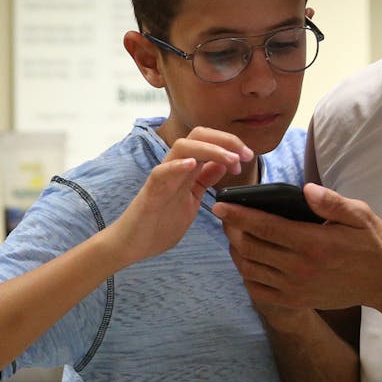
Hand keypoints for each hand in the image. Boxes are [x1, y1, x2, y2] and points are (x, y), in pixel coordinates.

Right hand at [109, 127, 251, 263]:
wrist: (132, 245)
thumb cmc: (159, 225)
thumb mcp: (192, 200)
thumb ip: (205, 181)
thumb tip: (224, 164)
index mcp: (186, 170)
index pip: (208, 141)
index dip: (231, 143)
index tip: (249, 156)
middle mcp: (174, 168)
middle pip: (197, 136)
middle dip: (225, 140)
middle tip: (246, 155)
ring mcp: (162, 178)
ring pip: (182, 147)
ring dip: (210, 149)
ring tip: (230, 160)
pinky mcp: (150, 192)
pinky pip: (161, 172)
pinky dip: (176, 165)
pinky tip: (192, 164)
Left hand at [216, 183, 381, 310]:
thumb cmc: (370, 243)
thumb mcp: (359, 215)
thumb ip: (331, 202)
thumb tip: (306, 190)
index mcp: (312, 243)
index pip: (264, 227)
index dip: (238, 215)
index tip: (220, 204)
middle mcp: (299, 268)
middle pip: (250, 248)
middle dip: (231, 230)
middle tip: (225, 217)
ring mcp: (295, 288)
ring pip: (249, 269)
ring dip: (236, 251)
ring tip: (235, 236)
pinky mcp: (295, 301)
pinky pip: (258, 291)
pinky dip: (247, 275)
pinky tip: (249, 261)